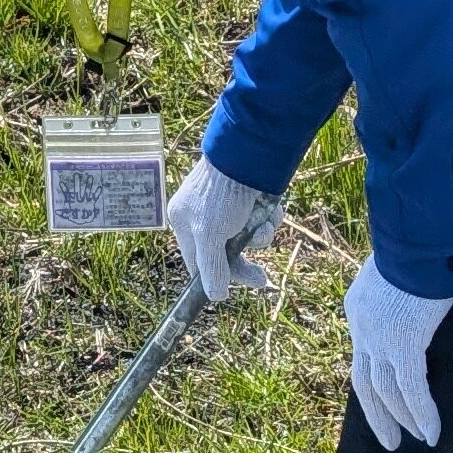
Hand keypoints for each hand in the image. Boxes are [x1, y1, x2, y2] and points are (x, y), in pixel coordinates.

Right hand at [167, 158, 281, 301]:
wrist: (247, 155)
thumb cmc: (221, 195)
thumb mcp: (210, 235)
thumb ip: (212, 268)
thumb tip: (215, 297)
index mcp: (183, 222)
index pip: (197, 263)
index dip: (215, 278)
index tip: (231, 291)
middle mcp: (202, 216)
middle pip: (225, 254)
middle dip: (245, 262)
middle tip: (263, 279)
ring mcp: (227, 208)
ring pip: (247, 238)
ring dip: (259, 235)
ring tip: (263, 224)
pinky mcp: (248, 199)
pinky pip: (259, 221)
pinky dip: (267, 219)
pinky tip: (269, 210)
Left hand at [342, 259, 452, 447]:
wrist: (416, 239)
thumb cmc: (414, 248)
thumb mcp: (396, 273)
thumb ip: (398, 294)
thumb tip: (414, 303)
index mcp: (357, 307)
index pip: (362, 353)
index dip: (374, 378)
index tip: (386, 399)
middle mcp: (361, 327)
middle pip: (364, 381)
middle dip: (377, 413)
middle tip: (390, 439)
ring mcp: (379, 338)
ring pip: (386, 391)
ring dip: (402, 419)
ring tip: (418, 438)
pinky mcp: (402, 344)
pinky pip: (411, 389)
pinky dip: (422, 413)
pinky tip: (432, 433)